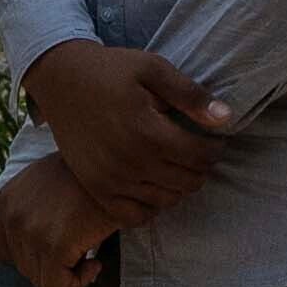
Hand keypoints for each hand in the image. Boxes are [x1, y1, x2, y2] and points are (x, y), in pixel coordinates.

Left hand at [0, 157, 126, 286]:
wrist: (117, 163)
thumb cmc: (91, 173)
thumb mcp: (50, 182)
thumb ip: (35, 208)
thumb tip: (44, 241)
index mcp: (8, 199)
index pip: (3, 251)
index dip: (31, 257)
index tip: (57, 250)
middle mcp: (12, 216)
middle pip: (24, 267)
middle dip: (53, 265)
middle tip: (80, 251)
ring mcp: (30, 232)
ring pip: (41, 280)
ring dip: (67, 274)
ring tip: (89, 255)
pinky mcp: (52, 247)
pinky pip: (57, 286)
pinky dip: (78, 282)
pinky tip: (95, 264)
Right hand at [15, 36, 227, 223]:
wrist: (61, 80)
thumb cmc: (111, 70)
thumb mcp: (153, 69)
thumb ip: (190, 95)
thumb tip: (226, 118)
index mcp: (147, 131)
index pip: (201, 156)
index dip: (215, 148)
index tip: (214, 139)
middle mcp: (130, 162)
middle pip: (188, 181)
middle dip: (201, 167)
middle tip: (197, 152)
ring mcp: (111, 180)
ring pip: (166, 201)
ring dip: (179, 187)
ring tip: (177, 166)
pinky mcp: (96, 189)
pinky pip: (135, 217)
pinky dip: (151, 207)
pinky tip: (154, 187)